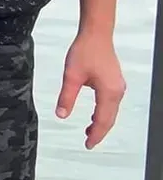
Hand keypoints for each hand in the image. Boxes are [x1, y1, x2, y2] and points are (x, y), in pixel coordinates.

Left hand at [56, 27, 125, 148]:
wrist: (96, 34)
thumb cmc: (85, 52)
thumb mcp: (71, 76)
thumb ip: (67, 97)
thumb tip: (61, 115)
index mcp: (108, 92)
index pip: (103, 121)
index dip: (96, 134)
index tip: (88, 145)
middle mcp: (117, 91)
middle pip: (110, 118)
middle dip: (99, 131)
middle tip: (88, 143)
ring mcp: (118, 86)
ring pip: (111, 111)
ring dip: (101, 122)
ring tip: (88, 131)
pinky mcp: (115, 82)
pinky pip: (111, 103)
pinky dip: (103, 113)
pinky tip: (94, 115)